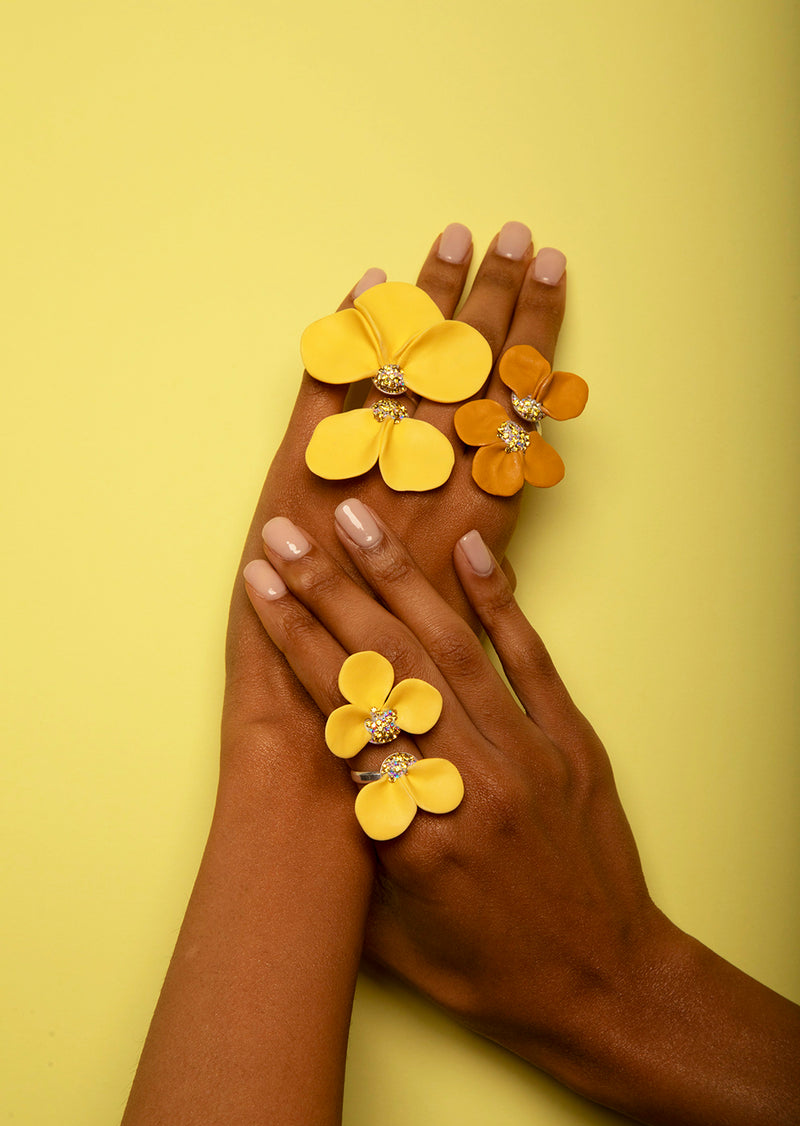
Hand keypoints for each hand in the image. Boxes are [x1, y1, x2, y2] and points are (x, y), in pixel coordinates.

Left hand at [224, 223, 566, 738]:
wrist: (314, 758)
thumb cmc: (406, 712)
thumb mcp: (467, 639)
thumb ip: (486, 586)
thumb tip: (494, 538)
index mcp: (474, 530)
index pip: (515, 409)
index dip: (535, 336)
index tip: (550, 272)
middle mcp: (424, 499)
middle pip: (467, 377)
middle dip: (491, 300)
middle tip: (508, 231)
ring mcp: (358, 489)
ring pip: (404, 379)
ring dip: (425, 307)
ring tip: (444, 243)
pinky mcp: (297, 494)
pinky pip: (322, 408)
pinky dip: (338, 347)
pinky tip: (355, 293)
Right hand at [244, 502, 799, 1125]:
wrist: (605, 986)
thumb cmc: (490, 974)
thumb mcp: (392, 939)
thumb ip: (349, 855)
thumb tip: (311, 781)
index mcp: (413, 836)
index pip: (339, 718)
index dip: (296, 646)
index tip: (262, 590)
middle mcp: (467, 782)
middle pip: (386, 667)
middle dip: (328, 592)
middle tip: (287, 535)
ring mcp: (527, 757)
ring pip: (451, 649)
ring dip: (398, 578)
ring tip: (358, 519)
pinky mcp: (572, 745)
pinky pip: (532, 661)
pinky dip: (500, 602)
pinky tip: (468, 551)